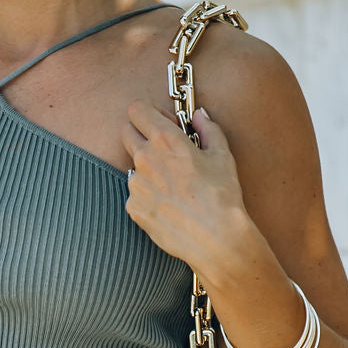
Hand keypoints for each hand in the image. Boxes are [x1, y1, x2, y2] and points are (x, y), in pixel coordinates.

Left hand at [121, 102, 246, 268]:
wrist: (214, 238)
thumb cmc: (221, 195)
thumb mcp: (222, 154)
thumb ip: (207, 128)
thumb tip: (198, 115)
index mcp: (165, 140)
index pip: (136, 110)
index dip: (148, 114)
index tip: (161, 123)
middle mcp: (144, 159)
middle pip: (126, 133)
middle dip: (140, 135)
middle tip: (163, 150)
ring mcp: (135, 185)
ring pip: (133, 167)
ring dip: (147, 169)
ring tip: (172, 185)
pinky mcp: (133, 208)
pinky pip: (135, 194)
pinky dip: (147, 195)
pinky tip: (168, 204)